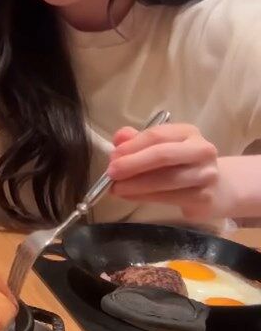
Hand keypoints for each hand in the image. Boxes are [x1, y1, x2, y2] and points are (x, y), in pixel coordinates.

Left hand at [108, 123, 226, 219]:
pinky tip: (131, 196)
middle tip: (111, 173)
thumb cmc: (180, 164)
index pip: (157, 135)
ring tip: (116, 189)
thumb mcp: (160, 147)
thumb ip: (137, 140)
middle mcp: (202, 150)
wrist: (218, 189)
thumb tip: (119, 138)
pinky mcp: (205, 198)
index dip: (132, 146)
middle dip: (133, 164)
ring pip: (167, 180)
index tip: (113, 156)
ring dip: (136, 185)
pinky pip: (171, 198)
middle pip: (163, 155)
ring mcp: (207, 175)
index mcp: (188, 132)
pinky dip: (146, 197)